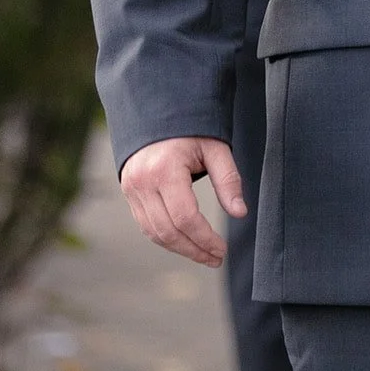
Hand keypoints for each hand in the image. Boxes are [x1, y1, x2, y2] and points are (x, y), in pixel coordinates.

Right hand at [120, 136, 246, 267]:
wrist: (156, 111)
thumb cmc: (191, 128)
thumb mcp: (215, 148)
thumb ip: (228, 180)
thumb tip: (240, 212)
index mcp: (164, 170)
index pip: (185, 217)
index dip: (204, 239)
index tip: (222, 249)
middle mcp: (142, 182)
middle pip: (167, 231)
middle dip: (193, 250)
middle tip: (216, 259)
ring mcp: (131, 189)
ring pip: (153, 232)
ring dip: (179, 248)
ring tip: (204, 255)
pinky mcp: (128, 192)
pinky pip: (146, 224)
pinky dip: (165, 237)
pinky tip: (185, 242)